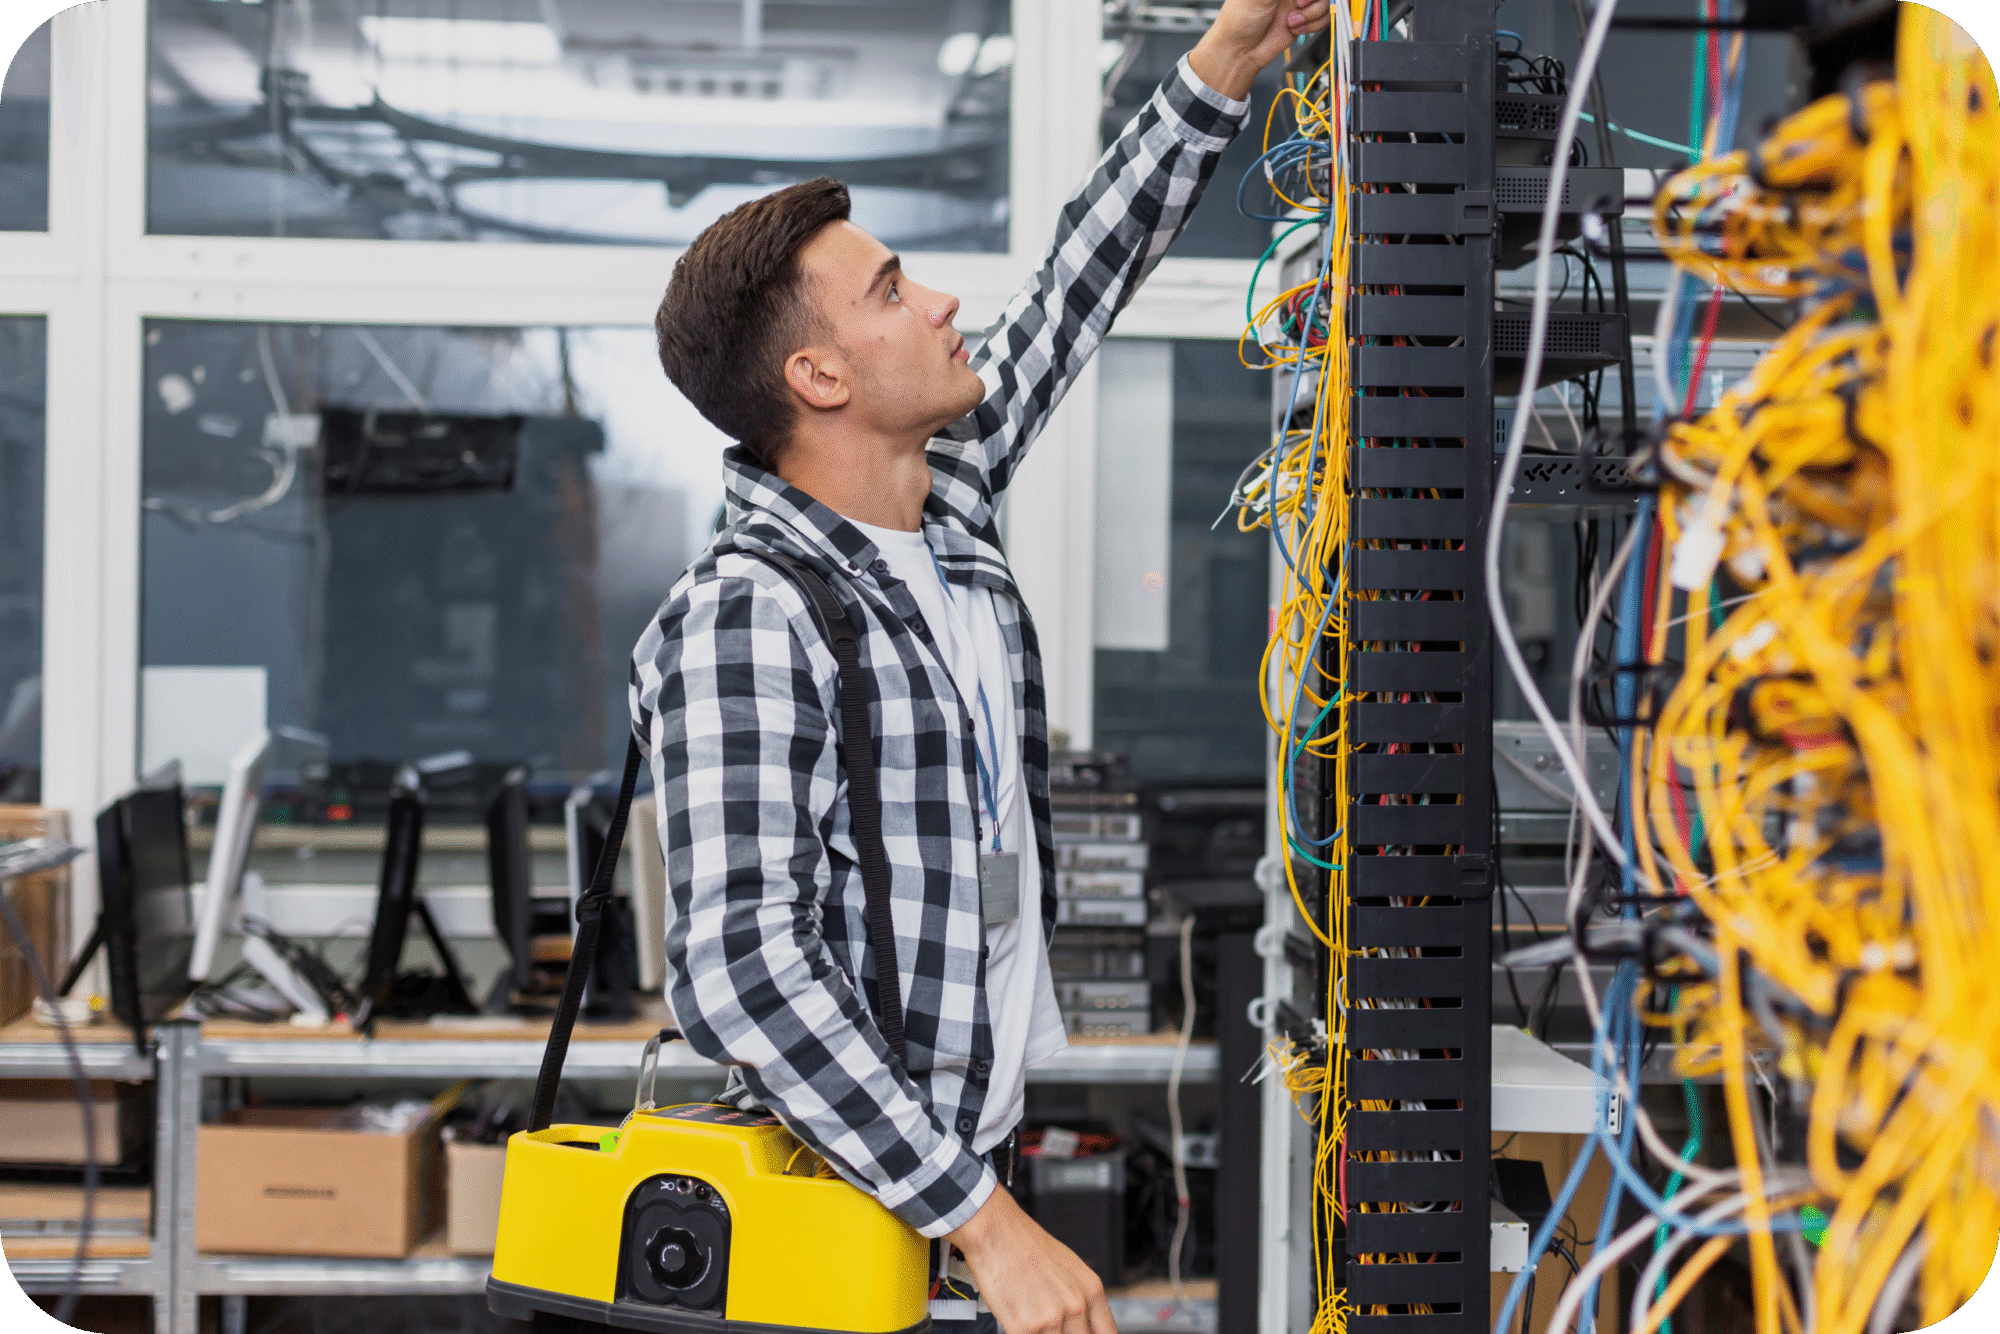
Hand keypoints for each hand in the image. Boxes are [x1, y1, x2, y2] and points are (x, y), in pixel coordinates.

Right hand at [945, 1185, 1114, 1333]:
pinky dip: (1020, 1333)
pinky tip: (1017, 1322)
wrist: (995, 1230)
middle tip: (1050, 1325)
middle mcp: (1076, 1305)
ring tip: (1031, 1318)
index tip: (1084, 1333)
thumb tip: (1081, 1322)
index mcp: (1091, 1290)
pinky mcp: (1026, 1328)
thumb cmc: (1025, 1244)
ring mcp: (1052, 1318)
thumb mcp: (1067, 1267)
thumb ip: (1079, 1298)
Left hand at [1190, 0, 1335, 99]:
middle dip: (1312, 0)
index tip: (1297, 0)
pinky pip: (1323, 19)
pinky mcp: (1303, 21)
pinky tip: (1295, 29)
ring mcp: (1297, 5)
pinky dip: (1313, 26)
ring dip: (1311, 14)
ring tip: (1291, 22)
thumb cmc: (1239, 21)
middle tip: (1297, 5)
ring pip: (1324, 3)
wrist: (1240, 52)